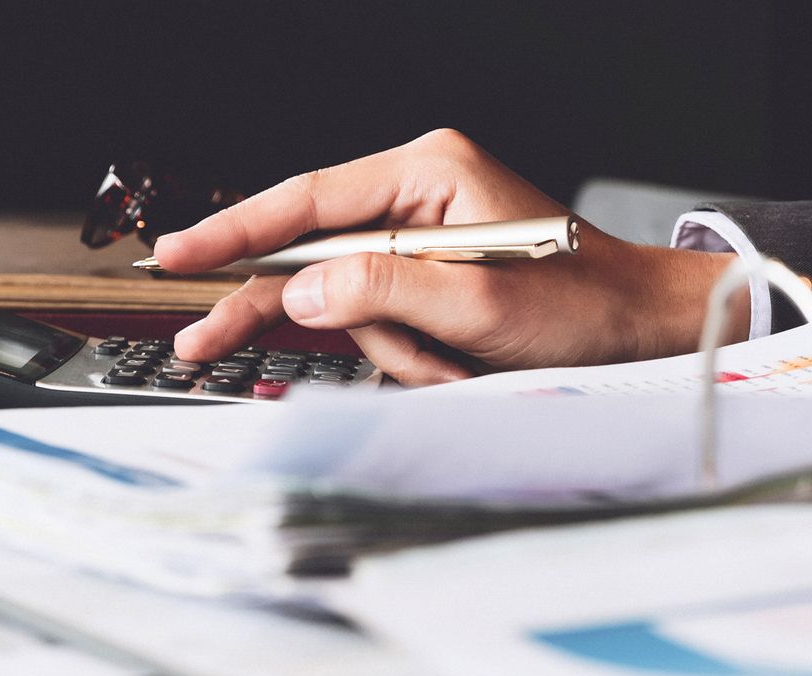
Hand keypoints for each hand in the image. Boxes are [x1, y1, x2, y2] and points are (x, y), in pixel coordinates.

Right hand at [156, 129, 744, 383]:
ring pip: (352, 306)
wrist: (634, 329)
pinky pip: (386, 323)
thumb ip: (384, 290)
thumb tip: (298, 291)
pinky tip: (456, 365)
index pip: (308, 200)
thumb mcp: (478, 300)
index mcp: (426, 174)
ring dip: (398, 351)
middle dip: (293, 312)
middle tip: (204, 343)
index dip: (236, 231)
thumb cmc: (579, 304)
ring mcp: (422, 241)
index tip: (178, 256)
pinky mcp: (430, 279)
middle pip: (315, 256)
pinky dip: (412, 356)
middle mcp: (417, 199)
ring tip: (457, 364)